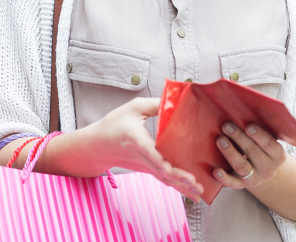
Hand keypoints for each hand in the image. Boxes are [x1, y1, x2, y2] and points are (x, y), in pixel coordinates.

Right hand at [87, 97, 203, 201]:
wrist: (96, 146)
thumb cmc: (114, 124)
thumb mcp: (133, 108)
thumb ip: (156, 104)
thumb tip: (179, 100)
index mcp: (135, 138)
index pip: (149, 151)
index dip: (160, 161)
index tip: (171, 169)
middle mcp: (140, 156)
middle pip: (160, 169)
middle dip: (178, 178)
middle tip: (196, 184)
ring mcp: (144, 166)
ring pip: (163, 178)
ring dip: (181, 186)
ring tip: (199, 192)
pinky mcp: (147, 169)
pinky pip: (164, 179)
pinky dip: (178, 187)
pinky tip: (193, 194)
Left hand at [212, 121, 286, 189]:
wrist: (263, 171)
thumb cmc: (263, 148)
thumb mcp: (268, 140)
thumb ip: (261, 130)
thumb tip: (249, 110)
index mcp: (278, 156)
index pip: (271, 145)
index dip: (260, 135)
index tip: (248, 126)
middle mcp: (268, 169)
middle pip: (254, 153)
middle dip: (239, 138)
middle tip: (227, 126)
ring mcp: (255, 179)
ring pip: (242, 167)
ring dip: (230, 153)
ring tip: (220, 140)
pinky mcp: (241, 186)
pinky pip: (232, 184)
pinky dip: (224, 178)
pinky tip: (216, 170)